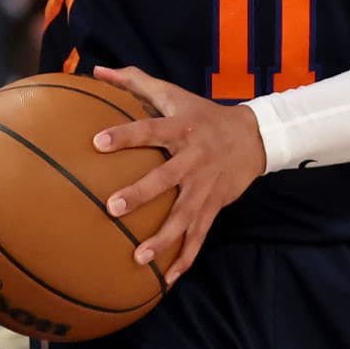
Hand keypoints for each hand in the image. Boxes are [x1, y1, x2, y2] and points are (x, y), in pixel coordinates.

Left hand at [91, 65, 265, 284]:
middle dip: (142, 193)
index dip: (126, 135)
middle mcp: (193, 159)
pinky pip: (199, 235)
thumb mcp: (174, 94)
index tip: (98, 143)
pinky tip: (168, 279)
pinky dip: (185, 258)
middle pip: (167, 178)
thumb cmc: (203, 114)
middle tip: (113, 207)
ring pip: (184, 215)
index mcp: (181, 129)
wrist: (254, 137)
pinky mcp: (214, 205)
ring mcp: (205, 186)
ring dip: (164, 237)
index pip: (151, 129)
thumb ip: (135, 82)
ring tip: (139, 257)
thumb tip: (95, 69)